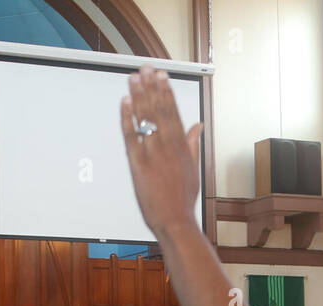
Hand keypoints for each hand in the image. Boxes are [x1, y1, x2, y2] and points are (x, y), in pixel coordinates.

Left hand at [121, 67, 203, 240]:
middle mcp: (167, 145)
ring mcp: (153, 153)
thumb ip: (193, 143)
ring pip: (145, 118)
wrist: (174, 220)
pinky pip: (131, 136)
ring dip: (138, 96)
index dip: (166, 91)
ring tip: (134, 78)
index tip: (161, 76)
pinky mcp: (138, 163)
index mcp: (181, 145)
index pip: (173, 111)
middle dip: (151, 87)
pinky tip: (125, 102)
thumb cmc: (183, 198)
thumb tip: (197, 126)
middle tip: (145, 69)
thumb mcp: (193, 168)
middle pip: (158, 109)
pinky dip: (127, 118)